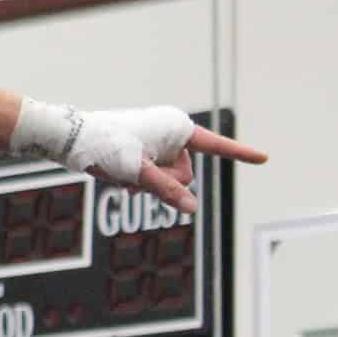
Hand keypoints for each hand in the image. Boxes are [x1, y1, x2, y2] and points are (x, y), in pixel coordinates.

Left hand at [12, 99, 268, 213]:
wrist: (72, 137)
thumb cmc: (105, 147)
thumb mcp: (137, 172)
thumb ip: (166, 190)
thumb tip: (192, 208)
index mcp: (177, 127)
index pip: (216, 145)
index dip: (240, 154)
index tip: (265, 158)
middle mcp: (172, 131)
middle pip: (186, 174)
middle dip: (163, 181)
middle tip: (132, 172)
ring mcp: (160, 140)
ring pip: (169, 179)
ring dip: (148, 182)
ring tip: (122, 170)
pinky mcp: (148, 148)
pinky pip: (156, 175)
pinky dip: (142, 180)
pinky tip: (121, 173)